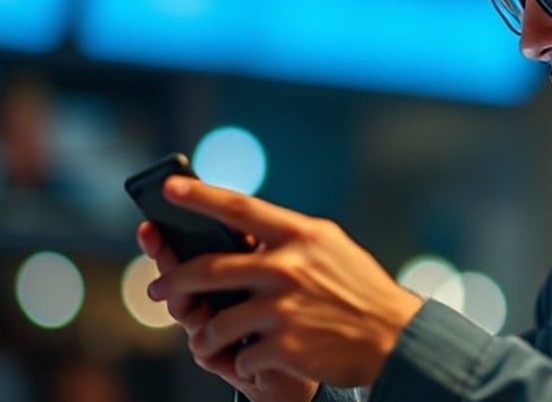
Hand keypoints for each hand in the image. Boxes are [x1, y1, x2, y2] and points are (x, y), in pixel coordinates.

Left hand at [139, 177, 424, 388]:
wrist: (395, 338)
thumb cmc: (360, 290)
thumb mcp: (330, 248)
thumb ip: (289, 238)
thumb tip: (245, 230)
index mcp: (299, 235)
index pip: (239, 208)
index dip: (200, 196)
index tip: (170, 188)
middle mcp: (287, 267)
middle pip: (209, 269)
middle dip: (173, 280)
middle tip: (156, 288)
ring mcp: (284, 308)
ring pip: (216, 323)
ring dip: (206, 335)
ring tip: (208, 340)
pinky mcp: (285, 346)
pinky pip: (242, 357)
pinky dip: (244, 363)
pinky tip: (256, 362)